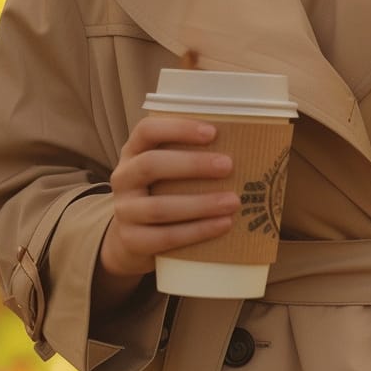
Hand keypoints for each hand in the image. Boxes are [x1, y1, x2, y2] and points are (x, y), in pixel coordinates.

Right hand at [97, 116, 239, 287]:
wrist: (131, 239)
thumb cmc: (161, 192)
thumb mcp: (166, 169)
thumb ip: (190, 155)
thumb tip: (247, 141)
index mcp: (133, 151)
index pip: (147, 131)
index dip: (179, 129)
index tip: (213, 132)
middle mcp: (123, 177)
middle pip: (151, 165)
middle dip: (193, 164)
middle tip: (228, 166)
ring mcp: (124, 211)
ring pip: (159, 207)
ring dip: (200, 204)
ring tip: (233, 201)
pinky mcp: (132, 241)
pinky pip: (164, 238)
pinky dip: (197, 231)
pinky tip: (223, 225)